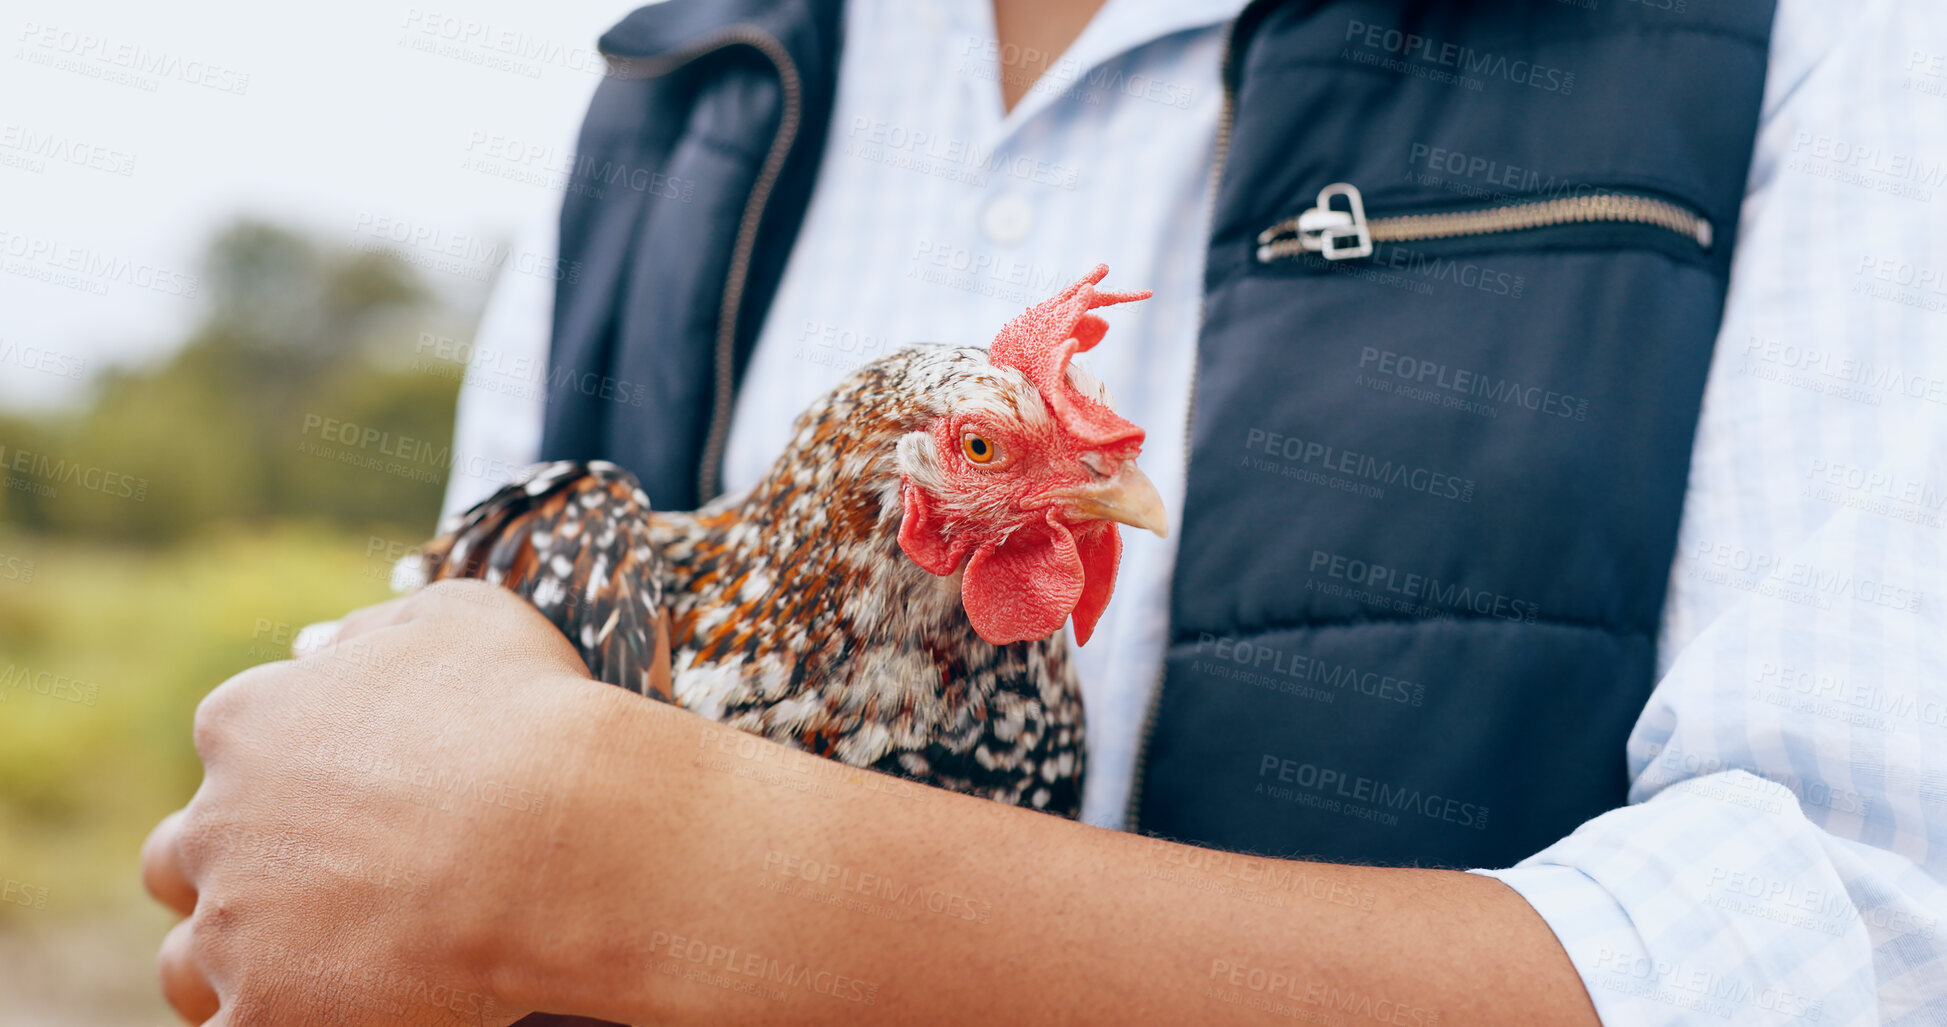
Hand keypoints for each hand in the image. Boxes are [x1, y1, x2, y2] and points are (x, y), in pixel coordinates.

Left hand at [140, 580, 627, 1024]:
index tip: (355, 801)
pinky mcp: (265, 1014)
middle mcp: (218, 824)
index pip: (231, 750)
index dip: (289, 777)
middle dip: (235, 873)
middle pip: (180, 859)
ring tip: (320, 970)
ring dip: (238, 963)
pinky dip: (274, 1022)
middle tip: (326, 891)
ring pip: (190, 963)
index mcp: (249, 722)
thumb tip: (315, 646)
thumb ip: (374, 629)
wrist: (559, 832)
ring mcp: (234, 928)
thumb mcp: (464, 620)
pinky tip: (332, 1016)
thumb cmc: (527, 717)